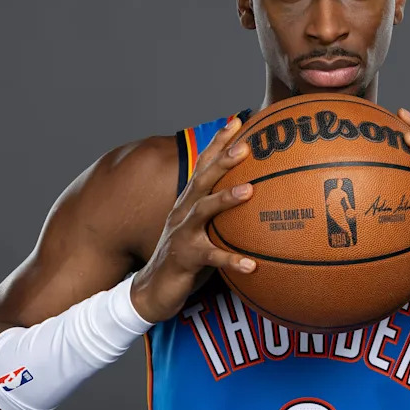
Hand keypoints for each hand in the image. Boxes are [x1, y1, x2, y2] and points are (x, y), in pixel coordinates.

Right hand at [130, 117, 255, 322]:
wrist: (152, 289)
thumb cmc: (187, 256)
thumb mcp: (205, 229)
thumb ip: (224, 213)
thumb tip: (257, 198)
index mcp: (189, 201)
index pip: (204, 164)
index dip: (219, 141)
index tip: (239, 120)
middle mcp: (183, 212)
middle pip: (203, 179)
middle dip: (223, 160)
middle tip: (246, 146)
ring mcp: (183, 234)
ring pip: (203, 212)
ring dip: (225, 199)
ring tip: (249, 190)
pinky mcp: (186, 259)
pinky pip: (212, 258)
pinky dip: (232, 260)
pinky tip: (253, 265)